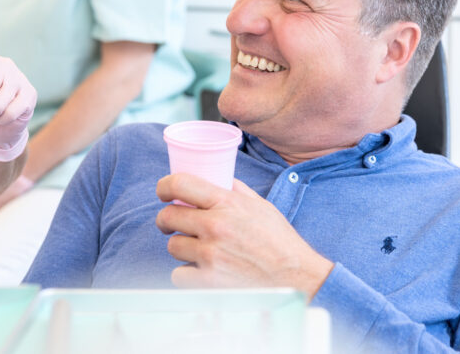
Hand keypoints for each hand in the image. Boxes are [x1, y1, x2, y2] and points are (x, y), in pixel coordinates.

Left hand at [154, 174, 333, 296]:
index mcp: (227, 203)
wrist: (296, 278)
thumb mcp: (260, 206)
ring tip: (198, 250)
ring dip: (181, 248)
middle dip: (167, 220)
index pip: (180, 183)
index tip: (163, 192)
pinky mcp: (208, 281)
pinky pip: (178, 274)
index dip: (164, 186)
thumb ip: (235, 190)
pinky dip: (187, 274)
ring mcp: (210, 255)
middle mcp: (215, 226)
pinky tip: (202, 271)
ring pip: (173, 246)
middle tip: (171, 224)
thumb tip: (216, 179)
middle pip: (168, 216)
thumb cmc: (280, 242)